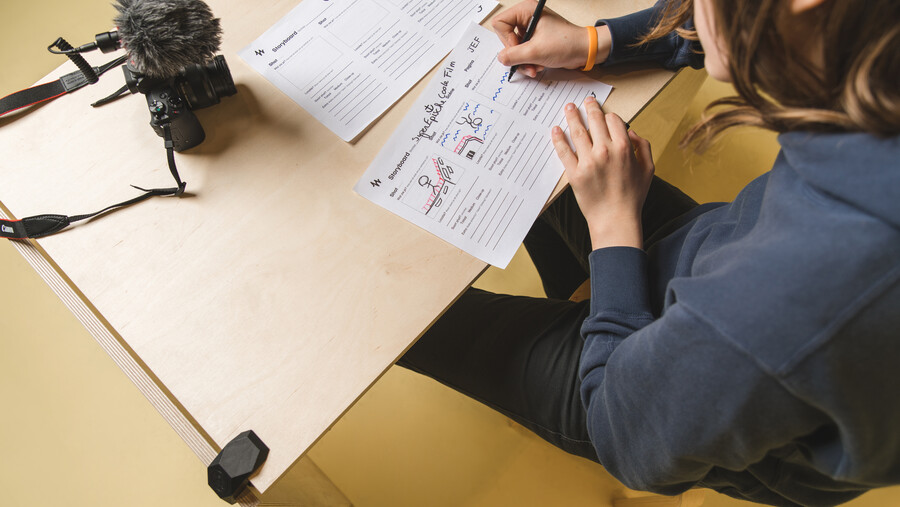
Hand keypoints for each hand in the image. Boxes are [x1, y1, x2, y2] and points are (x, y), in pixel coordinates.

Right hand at [491, 0, 610, 77]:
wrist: (585, 51)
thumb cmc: (567, 44)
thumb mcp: (536, 51)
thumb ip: (514, 55)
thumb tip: (501, 58)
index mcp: (526, 11)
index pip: (500, 24)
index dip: (506, 40)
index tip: (519, 50)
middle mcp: (526, 17)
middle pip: (505, 37)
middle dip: (516, 55)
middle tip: (527, 64)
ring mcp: (530, 29)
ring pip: (514, 48)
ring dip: (523, 62)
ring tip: (534, 68)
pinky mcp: (535, 39)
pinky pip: (522, 52)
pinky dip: (528, 62)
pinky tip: (538, 66)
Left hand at [551, 96, 654, 249]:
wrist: (615, 219)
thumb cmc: (633, 196)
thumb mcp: (648, 169)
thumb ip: (643, 147)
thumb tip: (630, 132)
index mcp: (624, 148)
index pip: (613, 121)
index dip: (608, 116)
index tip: (604, 115)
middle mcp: (605, 151)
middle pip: (595, 121)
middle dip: (589, 108)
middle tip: (585, 101)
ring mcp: (588, 161)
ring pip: (578, 132)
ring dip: (572, 117)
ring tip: (568, 108)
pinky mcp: (575, 173)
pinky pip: (564, 151)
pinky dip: (558, 138)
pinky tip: (556, 130)